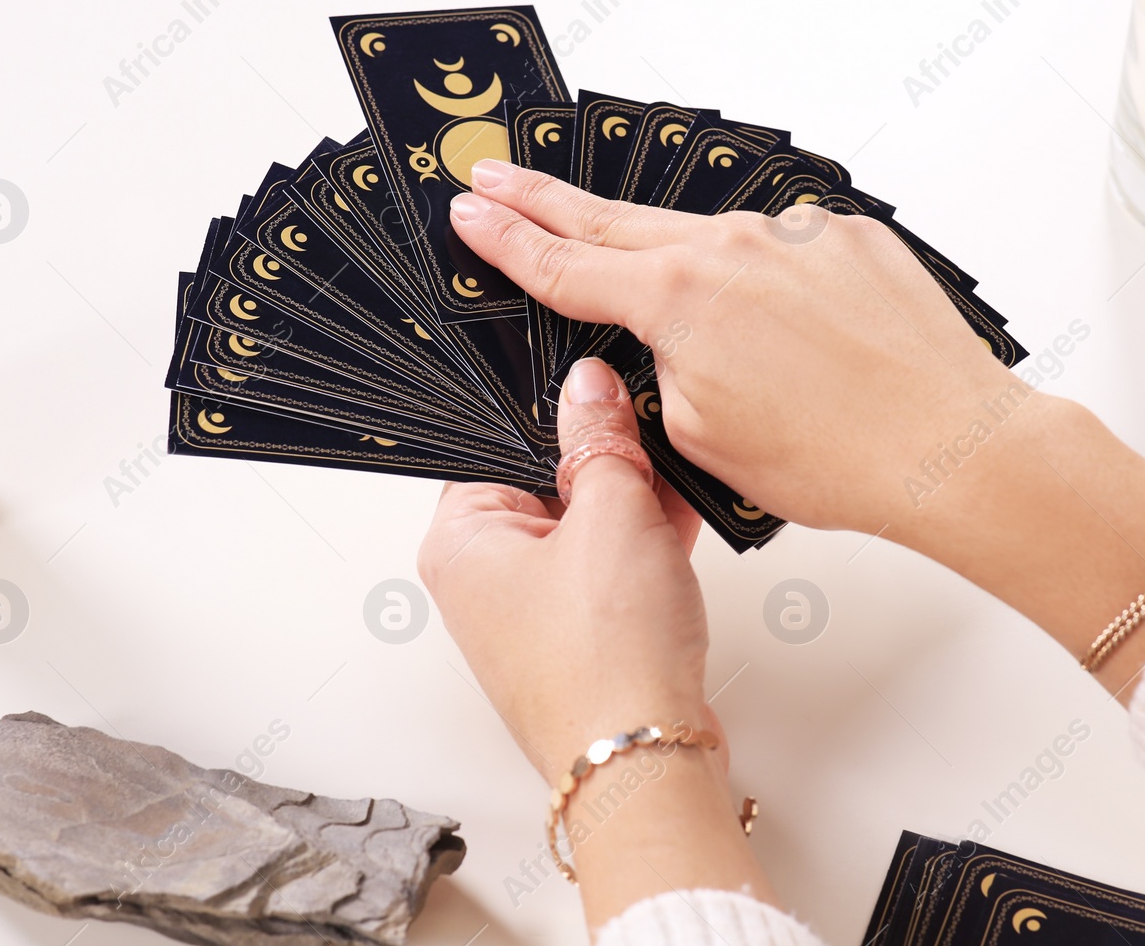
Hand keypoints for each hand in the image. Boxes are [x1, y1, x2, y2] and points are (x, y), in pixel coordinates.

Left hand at [418, 357, 773, 927]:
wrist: (645, 758)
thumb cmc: (606, 658)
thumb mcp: (612, 511)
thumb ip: (602, 438)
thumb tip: (590, 386)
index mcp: (460, 542)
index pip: (498, 443)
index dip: (558, 414)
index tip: (604, 394)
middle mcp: (484, 580)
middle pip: (545, 483)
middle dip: (604, 460)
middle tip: (646, 438)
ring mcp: (532, 615)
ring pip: (585, 528)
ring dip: (633, 504)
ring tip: (673, 483)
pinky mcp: (580, 640)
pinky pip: (609, 571)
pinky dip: (645, 546)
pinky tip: (684, 520)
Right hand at [449, 158, 1016, 534]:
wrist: (950, 446)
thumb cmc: (837, 459)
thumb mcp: (702, 436)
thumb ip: (658, 373)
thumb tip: (658, 343)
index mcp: (679, 299)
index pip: (566, 265)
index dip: (508, 240)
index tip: (471, 211)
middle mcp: (730, 247)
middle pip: (615, 221)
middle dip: (547, 200)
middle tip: (499, 175)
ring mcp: (793, 233)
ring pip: (705, 237)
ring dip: (673, 257)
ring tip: (668, 296)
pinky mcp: (848, 237)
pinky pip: (780, 248)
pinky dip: (766, 281)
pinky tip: (786, 328)